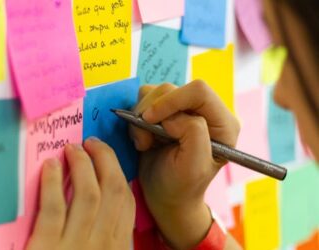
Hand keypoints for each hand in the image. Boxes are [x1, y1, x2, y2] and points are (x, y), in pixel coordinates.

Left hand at [26, 138, 134, 249]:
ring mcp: (76, 246)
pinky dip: (53, 182)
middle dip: (105, 159)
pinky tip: (50, 166)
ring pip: (88, 195)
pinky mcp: (47, 249)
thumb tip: (99, 200)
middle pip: (113, 191)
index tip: (107, 158)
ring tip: (72, 148)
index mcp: (117, 248)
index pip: (127, 203)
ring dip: (81, 165)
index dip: (119, 173)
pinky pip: (54, 208)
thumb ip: (101, 234)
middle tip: (92, 143)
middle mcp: (102, 245)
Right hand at [130, 81, 239, 248]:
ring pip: (155, 92)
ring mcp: (184, 110)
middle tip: (145, 140)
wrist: (165, 195)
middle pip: (172, 88)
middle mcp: (205, 112)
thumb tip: (173, 116)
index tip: (150, 120)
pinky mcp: (166, 111)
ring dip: (141, 116)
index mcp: (223, 123)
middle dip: (152, 111)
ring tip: (144, 142)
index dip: (171, 101)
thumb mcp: (193, 166)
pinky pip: (145, 99)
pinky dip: (137, 117)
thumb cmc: (181, 186)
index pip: (198, 91)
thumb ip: (192, 134)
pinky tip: (144, 139)